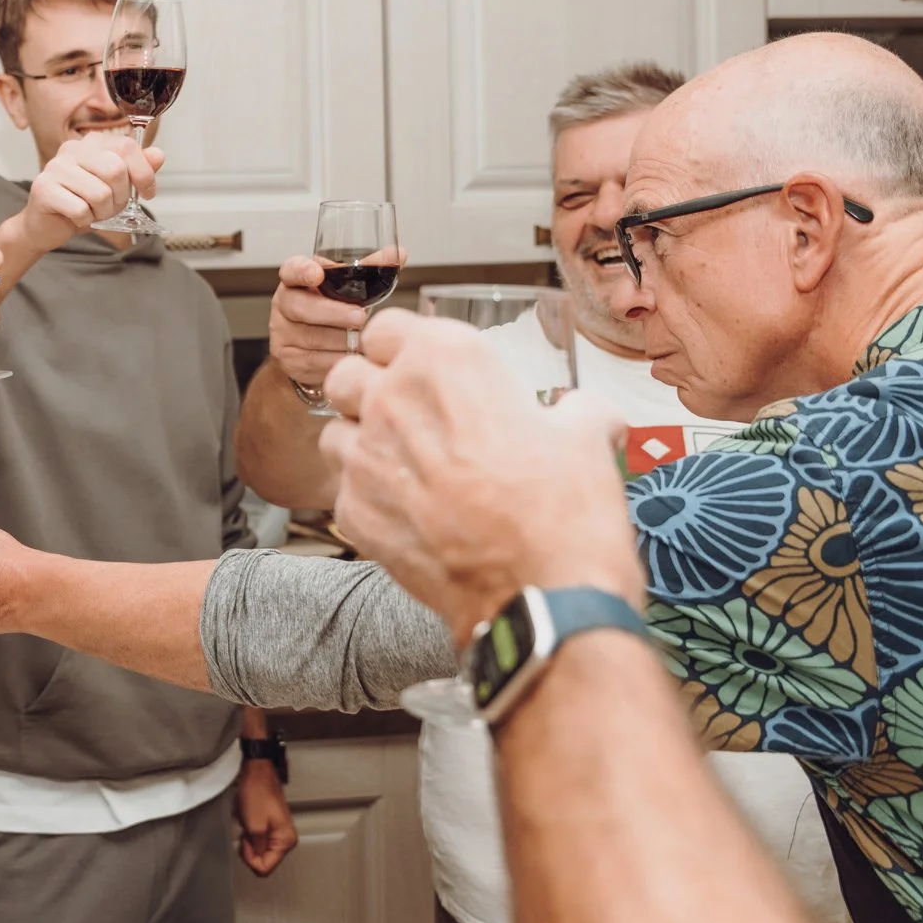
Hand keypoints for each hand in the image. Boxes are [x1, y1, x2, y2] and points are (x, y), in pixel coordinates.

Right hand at [17, 133, 162, 253]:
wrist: (46, 225)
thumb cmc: (82, 202)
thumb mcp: (116, 186)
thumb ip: (137, 169)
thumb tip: (158, 155)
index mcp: (92, 142)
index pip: (127, 147)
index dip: (143, 173)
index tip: (147, 192)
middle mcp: (72, 149)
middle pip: (115, 170)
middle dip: (120, 197)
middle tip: (111, 207)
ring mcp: (55, 167)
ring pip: (100, 193)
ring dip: (103, 212)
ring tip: (93, 212)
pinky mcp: (43, 188)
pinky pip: (81, 209)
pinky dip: (85, 220)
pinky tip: (77, 217)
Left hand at [236, 761, 297, 876]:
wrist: (257, 774)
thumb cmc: (257, 794)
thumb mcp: (255, 827)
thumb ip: (257, 850)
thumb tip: (257, 863)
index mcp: (285, 841)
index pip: (265, 868)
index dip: (251, 859)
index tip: (245, 843)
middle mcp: (286, 839)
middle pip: (264, 861)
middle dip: (250, 851)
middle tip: (246, 835)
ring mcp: (280, 833)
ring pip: (260, 852)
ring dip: (249, 842)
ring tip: (247, 827)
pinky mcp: (272, 827)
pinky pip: (259, 842)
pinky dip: (250, 836)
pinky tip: (249, 824)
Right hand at [268, 254, 365, 392]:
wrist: (304, 352)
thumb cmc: (329, 312)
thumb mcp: (342, 288)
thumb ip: (367, 270)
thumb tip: (399, 254)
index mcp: (295, 281)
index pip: (291, 270)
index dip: (302, 271)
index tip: (317, 274)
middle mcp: (283, 306)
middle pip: (302, 307)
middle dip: (334, 313)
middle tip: (360, 316)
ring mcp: (282, 335)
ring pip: (313, 338)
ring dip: (343, 340)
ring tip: (364, 340)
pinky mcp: (289, 361)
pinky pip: (316, 362)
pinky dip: (339, 360)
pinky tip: (354, 357)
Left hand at [320, 312, 641, 641]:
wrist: (544, 596)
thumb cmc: (564, 512)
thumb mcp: (586, 438)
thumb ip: (577, 410)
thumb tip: (583, 412)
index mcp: (447, 361)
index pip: (388, 326)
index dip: (401, 346)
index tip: (418, 365)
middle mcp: (394, 399)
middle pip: (347, 374)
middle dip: (369, 390)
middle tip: (409, 416)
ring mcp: (366, 457)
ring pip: (336, 431)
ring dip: (361, 442)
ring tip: (405, 466)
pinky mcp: (354, 512)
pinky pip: (345, 488)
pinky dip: (368, 496)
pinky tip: (408, 512)